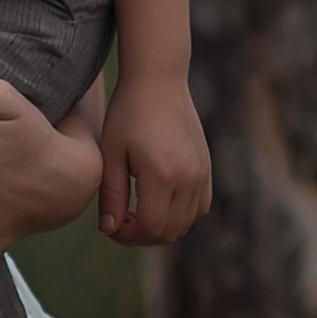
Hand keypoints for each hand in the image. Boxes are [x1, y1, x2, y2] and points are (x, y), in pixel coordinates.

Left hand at [98, 73, 212, 244]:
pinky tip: (155, 201)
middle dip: (142, 235)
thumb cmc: (127, 114)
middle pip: (170, 231)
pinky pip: (199, 208)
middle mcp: (189, 179)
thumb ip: (111, 195)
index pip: (151, 227)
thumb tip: (109, 230)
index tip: (109, 227)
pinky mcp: (207, 170)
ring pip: (187, 223)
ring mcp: (202, 175)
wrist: (158, 82)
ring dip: (161, 226)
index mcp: (163, 175)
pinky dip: (179, 215)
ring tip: (134, 211)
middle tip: (118, 221)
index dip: (128, 236)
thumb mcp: (111, 153)